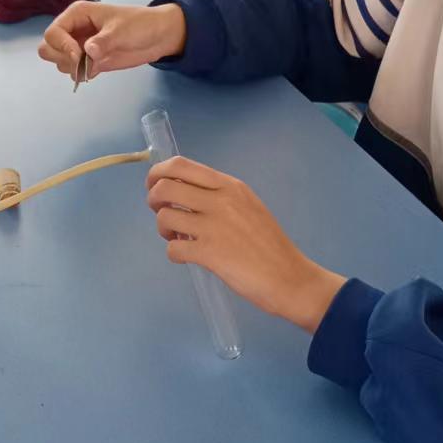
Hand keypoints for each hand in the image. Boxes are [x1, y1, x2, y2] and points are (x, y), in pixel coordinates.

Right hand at [38, 1, 185, 78]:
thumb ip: (103, 41)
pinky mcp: (89, 61)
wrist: (158, 37)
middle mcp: (74, 30)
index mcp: (77, 15)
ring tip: (93, 66)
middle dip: (61, 58)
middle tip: (81, 62)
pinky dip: (80, 75)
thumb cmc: (140, 24)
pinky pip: (73, 71)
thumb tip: (87, 52)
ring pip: (59, 61)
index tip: (79, 55)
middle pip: (48, 47)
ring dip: (71, 68)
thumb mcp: (121, 30)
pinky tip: (96, 72)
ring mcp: (80, 47)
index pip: (53, 32)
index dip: (61, 46)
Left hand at [146, 157, 344, 329]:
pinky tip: (188, 257)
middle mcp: (220, 200)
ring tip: (178, 237)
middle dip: (153, 200)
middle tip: (163, 213)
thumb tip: (182, 193)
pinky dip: (175, 253)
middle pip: (164, 187)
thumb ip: (218, 196)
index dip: (157, 173)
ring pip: (164, 216)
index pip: (180, 165)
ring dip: (164, 229)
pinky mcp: (209, 253)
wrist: (288, 277)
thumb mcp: (247, 206)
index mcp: (229, 186)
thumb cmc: (268, 244)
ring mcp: (213, 226)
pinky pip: (173, 248)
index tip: (154, 185)